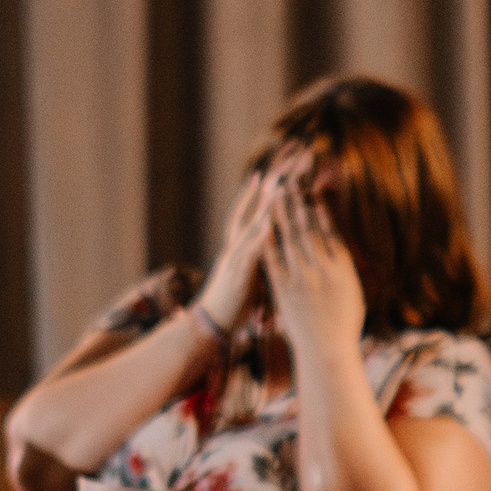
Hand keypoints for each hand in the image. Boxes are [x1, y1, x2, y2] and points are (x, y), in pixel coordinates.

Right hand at [196, 154, 300, 333]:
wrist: (210, 326)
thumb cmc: (233, 303)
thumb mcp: (250, 276)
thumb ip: (258, 261)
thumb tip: (269, 252)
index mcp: (242, 247)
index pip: (256, 212)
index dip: (266, 193)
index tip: (276, 172)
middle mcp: (237, 245)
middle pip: (255, 208)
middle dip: (269, 186)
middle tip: (281, 165)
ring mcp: (236, 256)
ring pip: (252, 224)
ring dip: (264, 204)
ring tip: (277, 182)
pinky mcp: (238, 273)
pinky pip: (249, 252)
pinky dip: (258, 236)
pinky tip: (268, 221)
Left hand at [262, 190, 366, 354]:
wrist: (327, 351)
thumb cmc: (344, 327)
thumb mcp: (353, 295)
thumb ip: (345, 272)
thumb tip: (340, 254)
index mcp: (343, 270)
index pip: (331, 233)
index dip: (321, 212)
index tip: (314, 194)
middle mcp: (323, 269)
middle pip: (309, 229)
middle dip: (298, 204)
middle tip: (290, 183)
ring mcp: (302, 278)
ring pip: (290, 238)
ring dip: (281, 214)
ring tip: (275, 195)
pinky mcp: (284, 288)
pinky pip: (274, 258)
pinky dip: (268, 239)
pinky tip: (262, 224)